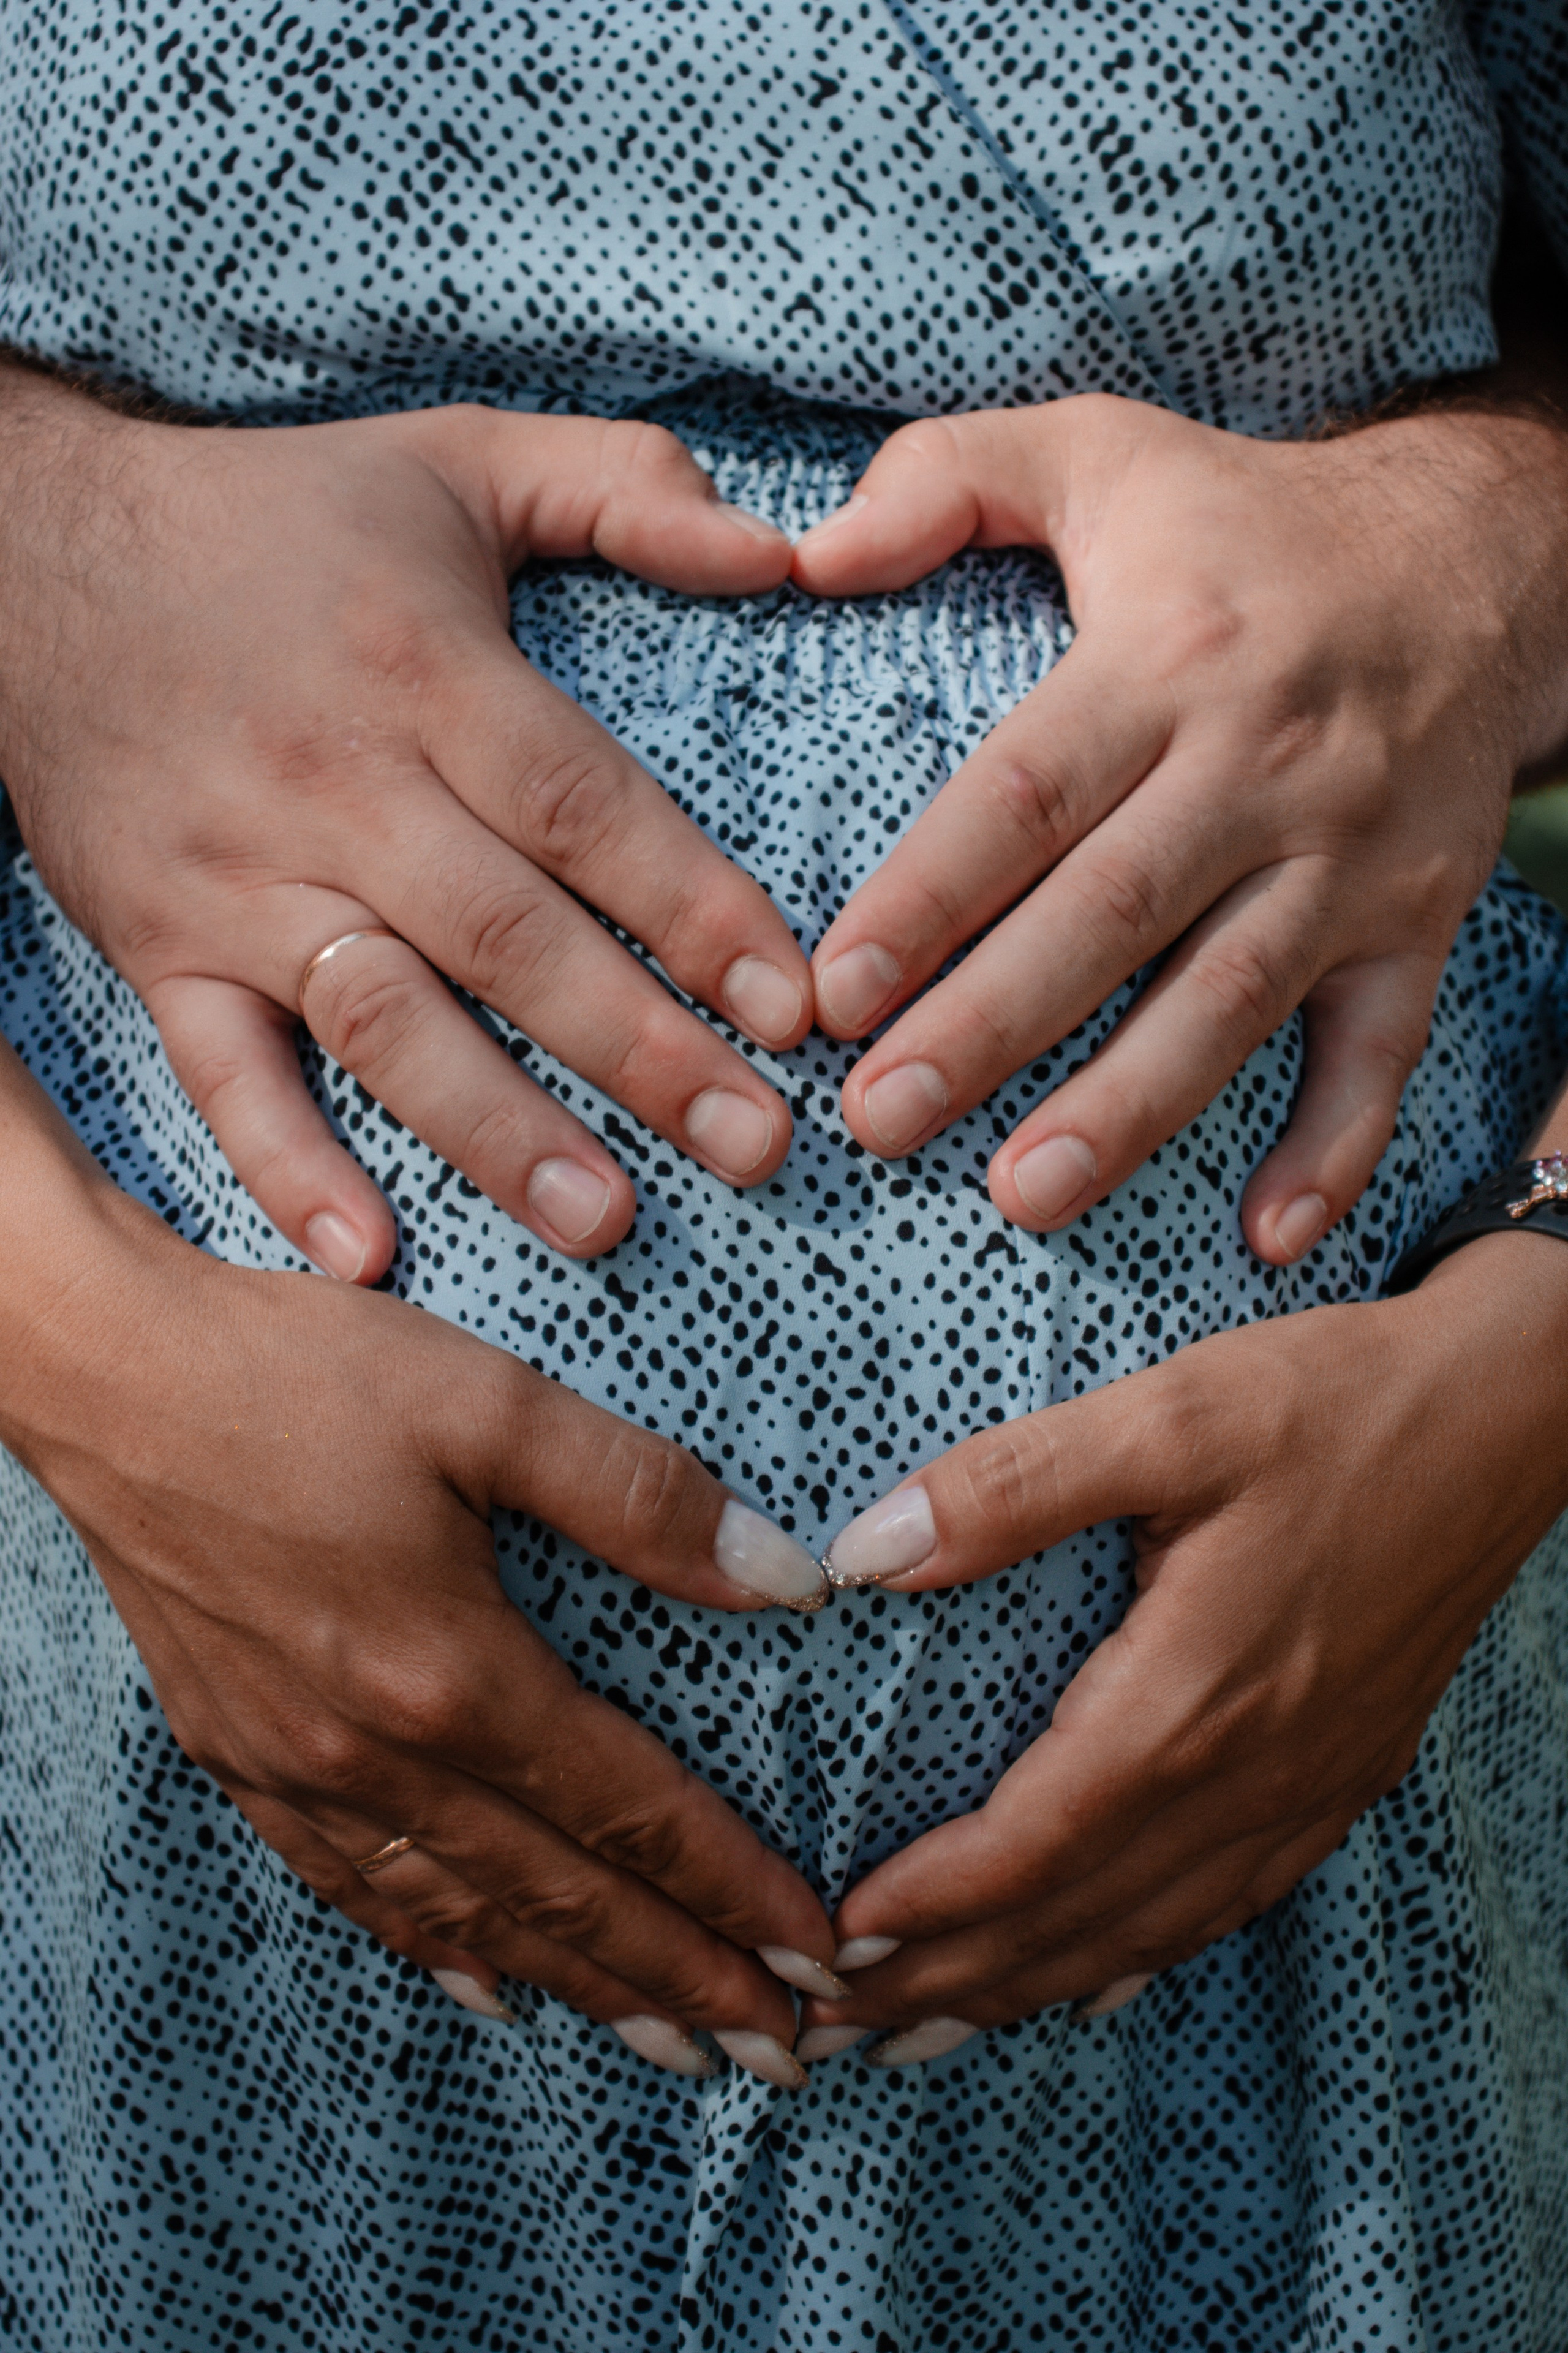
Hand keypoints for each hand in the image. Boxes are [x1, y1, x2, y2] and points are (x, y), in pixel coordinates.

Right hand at [0, 367, 808, 1279]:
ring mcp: (240, 881)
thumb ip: (622, 487)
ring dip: (495, 1130)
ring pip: (381, 1022)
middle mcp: (335, 788)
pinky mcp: (160, 948)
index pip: (579, 807)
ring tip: (604, 1221)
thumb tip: (777, 543)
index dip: (691, 907)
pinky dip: (284, 1166)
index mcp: (423, 671)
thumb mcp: (455, 457)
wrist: (33, 556)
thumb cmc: (276, 519)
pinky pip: (221, 1073)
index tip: (790, 1004)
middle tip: (753, 1145)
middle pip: (504, 937)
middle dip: (638, 1050)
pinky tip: (368, 1260)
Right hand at [0, 1047, 837, 2086]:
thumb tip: (784, 1579)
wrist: (106, 1378)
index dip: (731, 1891)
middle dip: (682, 1982)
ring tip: (669, 2047)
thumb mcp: (489, 1401)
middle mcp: (376, 1754)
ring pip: (464, 1916)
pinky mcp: (240, 1754)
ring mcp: (297, 1768)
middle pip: (560, 1896)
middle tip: (782, 2055)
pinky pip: (353, 1888)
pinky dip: (436, 1948)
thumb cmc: (295, 1375)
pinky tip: (487, 1983)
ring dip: (578, 1986)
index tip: (815, 1956)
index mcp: (452, 1674)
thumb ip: (642, 1496)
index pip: (630, 1813)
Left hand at [792, 392, 1567, 1262]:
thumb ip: (947, 478)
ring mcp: (1351, 854)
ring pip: (1232, 996)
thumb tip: (812, 551)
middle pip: (1115, 912)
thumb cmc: (1247, 525)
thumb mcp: (1102, 449)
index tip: (832, 990)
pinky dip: (1334, 1148)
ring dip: (1130, 1107)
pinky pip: (1382, 1049)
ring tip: (1021, 1196)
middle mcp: (1265, 764)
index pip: (1029, 790)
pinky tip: (1267, 1239)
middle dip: (994, 1025)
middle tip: (881, 1120)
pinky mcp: (1419, 919)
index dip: (930, 893)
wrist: (1481, 554)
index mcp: (1169, 658)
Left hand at [800, 1222, 1567, 2057]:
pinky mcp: (1345, 1772)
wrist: (1509, 1415)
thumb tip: (867, 1551)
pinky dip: (1142, 1955)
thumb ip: (1013, 1484)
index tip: (831, 1940)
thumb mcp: (1169, 1415)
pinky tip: (1097, 1980)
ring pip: (1150, 1931)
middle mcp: (1251, 1772)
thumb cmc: (1337, 1403)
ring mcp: (1307, 1785)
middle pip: (1078, 1918)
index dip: (929, 1906)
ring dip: (1031, 1988)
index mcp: (1191, 1696)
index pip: (1031, 1845)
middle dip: (949, 1980)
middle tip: (837, 2025)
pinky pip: (1229, 1902)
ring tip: (932, 2028)